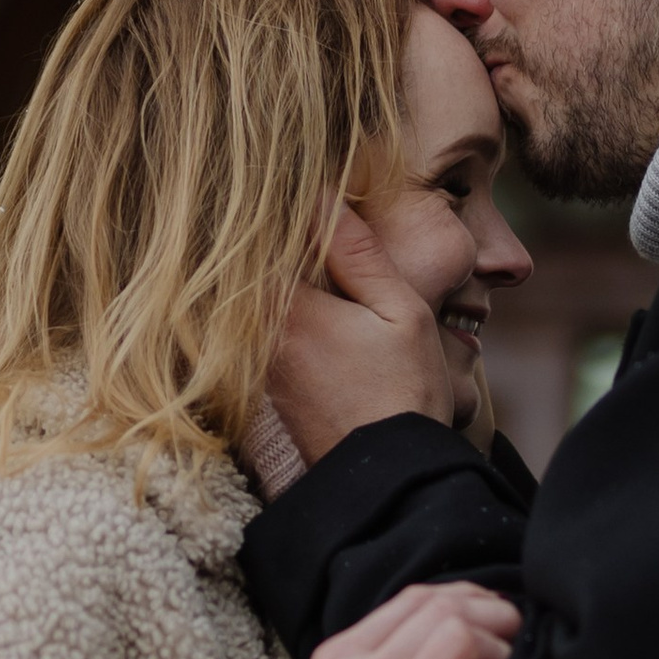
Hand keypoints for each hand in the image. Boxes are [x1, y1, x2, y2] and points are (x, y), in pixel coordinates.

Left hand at [269, 206, 451, 462]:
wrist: (388, 477)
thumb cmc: (404, 391)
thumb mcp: (399, 311)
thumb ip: (357, 252)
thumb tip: (321, 195)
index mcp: (288, 310)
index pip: (264, 237)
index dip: (283, 205)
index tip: (301, 181)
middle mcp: (260, 335)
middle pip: (254, 266)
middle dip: (278, 236)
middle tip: (306, 204)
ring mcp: (260, 362)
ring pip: (259, 296)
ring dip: (283, 270)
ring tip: (320, 248)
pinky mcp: (268, 382)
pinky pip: (266, 326)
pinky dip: (286, 304)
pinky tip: (321, 298)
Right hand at [312, 580, 518, 658]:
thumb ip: (392, 654)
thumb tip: (463, 607)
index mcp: (339, 657)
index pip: (413, 600)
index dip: (465, 595)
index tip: (491, 608)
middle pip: (441, 614)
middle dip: (490, 614)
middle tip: (514, 630)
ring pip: (457, 639)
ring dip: (496, 647)